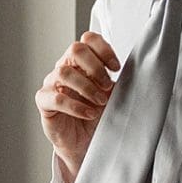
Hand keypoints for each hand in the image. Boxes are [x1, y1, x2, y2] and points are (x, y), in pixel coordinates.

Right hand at [35, 31, 119, 182]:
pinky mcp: (44, 102)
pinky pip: (56, 98)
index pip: (88, 39)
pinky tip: (88, 113)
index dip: (103, 49)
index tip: (116, 67)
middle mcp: (65, 68)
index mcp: (81, 62)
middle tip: (107, 85)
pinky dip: (76, 106)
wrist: (84, 142)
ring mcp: (52, 84)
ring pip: (64, 72)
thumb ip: (117, 79)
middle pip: (75, 49)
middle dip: (95, 67)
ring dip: (87, 87)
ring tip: (100, 102)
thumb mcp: (111, 94)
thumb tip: (137, 70)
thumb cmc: (96, 115)